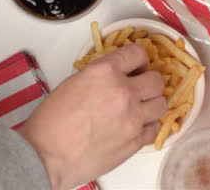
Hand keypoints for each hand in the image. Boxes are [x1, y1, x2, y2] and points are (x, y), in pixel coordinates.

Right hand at [18, 44, 166, 189]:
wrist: (47, 156)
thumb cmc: (51, 122)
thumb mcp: (74, 83)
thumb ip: (101, 75)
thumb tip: (117, 75)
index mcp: (104, 72)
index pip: (137, 53)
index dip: (138, 59)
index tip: (137, 66)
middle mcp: (123, 91)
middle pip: (156, 80)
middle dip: (149, 82)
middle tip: (140, 87)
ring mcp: (133, 117)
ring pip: (162, 104)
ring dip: (152, 103)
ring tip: (140, 108)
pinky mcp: (135, 141)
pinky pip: (154, 128)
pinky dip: (148, 125)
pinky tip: (135, 125)